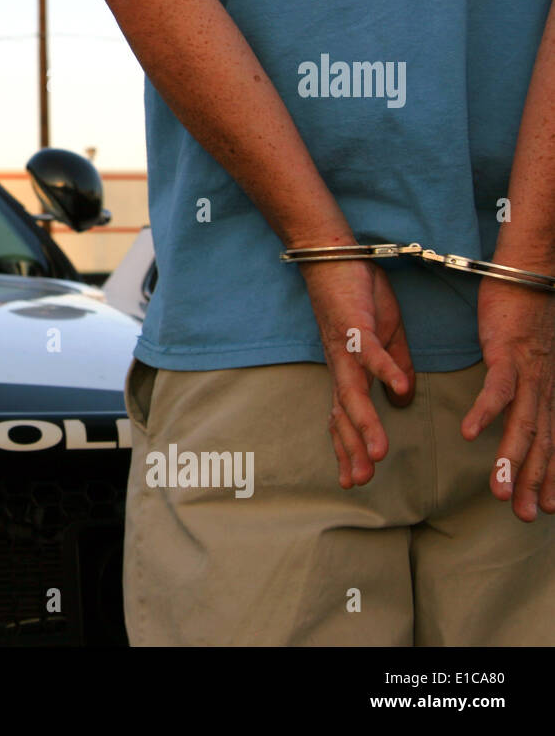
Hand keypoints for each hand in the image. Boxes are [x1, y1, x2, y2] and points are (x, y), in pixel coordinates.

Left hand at [299, 259, 414, 487]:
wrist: (336, 257)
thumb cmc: (358, 296)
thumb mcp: (385, 337)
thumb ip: (394, 369)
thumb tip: (402, 402)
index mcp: (347, 371)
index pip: (344, 417)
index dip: (348, 448)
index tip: (354, 479)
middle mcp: (341, 365)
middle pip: (344, 414)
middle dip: (351, 449)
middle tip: (358, 482)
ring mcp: (346, 348)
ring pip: (353, 393)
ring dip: (365, 425)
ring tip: (379, 453)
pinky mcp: (355, 326)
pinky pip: (371, 353)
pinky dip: (385, 371)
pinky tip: (399, 390)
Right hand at [461, 277, 554, 520]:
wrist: (531, 268)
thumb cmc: (527, 308)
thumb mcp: (531, 355)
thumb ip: (526, 383)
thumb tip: (520, 406)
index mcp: (550, 388)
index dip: (551, 475)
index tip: (546, 507)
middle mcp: (547, 385)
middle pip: (542, 442)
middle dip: (533, 481)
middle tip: (524, 515)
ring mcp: (531, 370)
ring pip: (524, 424)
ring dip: (512, 460)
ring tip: (499, 492)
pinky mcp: (510, 352)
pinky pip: (498, 389)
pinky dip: (486, 413)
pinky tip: (470, 434)